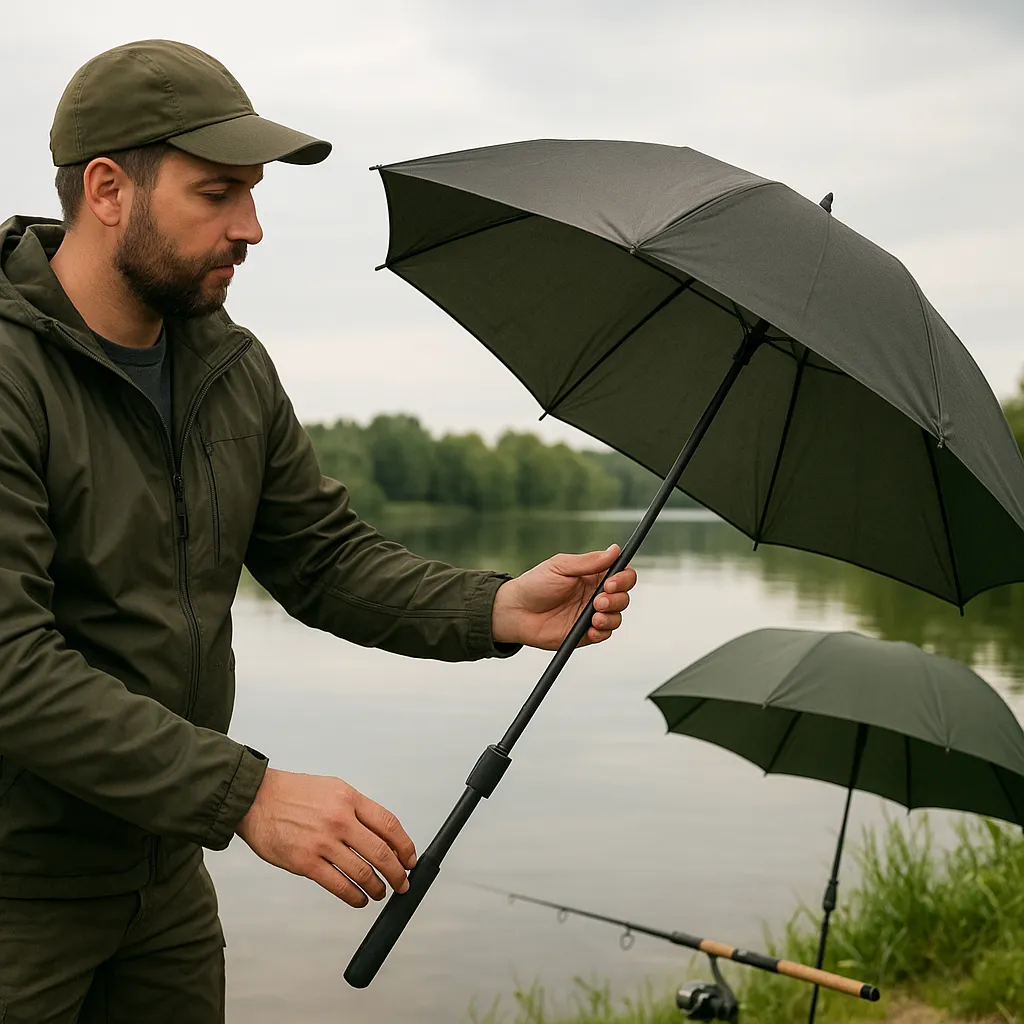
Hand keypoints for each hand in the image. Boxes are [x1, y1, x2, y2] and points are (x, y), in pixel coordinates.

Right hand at [235, 767, 416, 907]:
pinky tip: (359, 899)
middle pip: (382, 852)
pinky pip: (339, 885)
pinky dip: (354, 896)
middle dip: (398, 873)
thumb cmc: (294, 794)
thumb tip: (381, 835)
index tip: (411, 858)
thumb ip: (357, 810)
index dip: (405, 846)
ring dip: (377, 887)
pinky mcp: (306, 863)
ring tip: (380, 892)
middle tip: (403, 883)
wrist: (256, 799)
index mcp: (349, 799)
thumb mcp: (333, 789)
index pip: (389, 824)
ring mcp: (323, 843)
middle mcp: (340, 820)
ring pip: (363, 872)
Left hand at [491, 543, 636, 649]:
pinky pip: (605, 634)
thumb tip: (615, 550)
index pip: (621, 574)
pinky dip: (602, 631)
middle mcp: (595, 594)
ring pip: (617, 615)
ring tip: (594, 615)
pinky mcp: (585, 632)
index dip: (624, 578)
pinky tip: (591, 629)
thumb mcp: (561, 567)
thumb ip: (589, 562)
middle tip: (598, 599)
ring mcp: (591, 614)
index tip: (611, 582)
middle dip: (617, 598)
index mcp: (592, 575)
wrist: (516, 611)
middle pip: (623, 595)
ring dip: (611, 615)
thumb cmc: (535, 585)